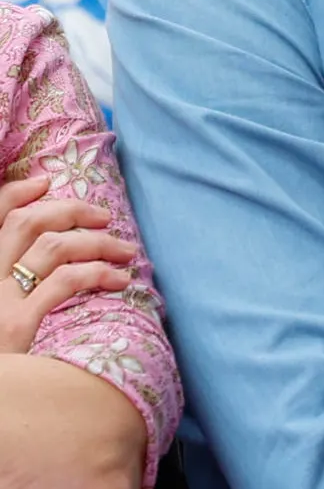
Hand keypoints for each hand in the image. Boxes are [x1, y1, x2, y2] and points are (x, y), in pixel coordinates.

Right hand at [0, 176, 135, 353]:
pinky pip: (65, 281)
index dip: (17, 193)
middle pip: (28, 223)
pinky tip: (120, 281)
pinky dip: (99, 273)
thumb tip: (50, 249)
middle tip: (105, 218)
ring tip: (126, 253)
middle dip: (73, 211)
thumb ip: (8, 276)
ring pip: (54, 246)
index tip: (46, 183)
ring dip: (99, 243)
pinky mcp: (15, 326)